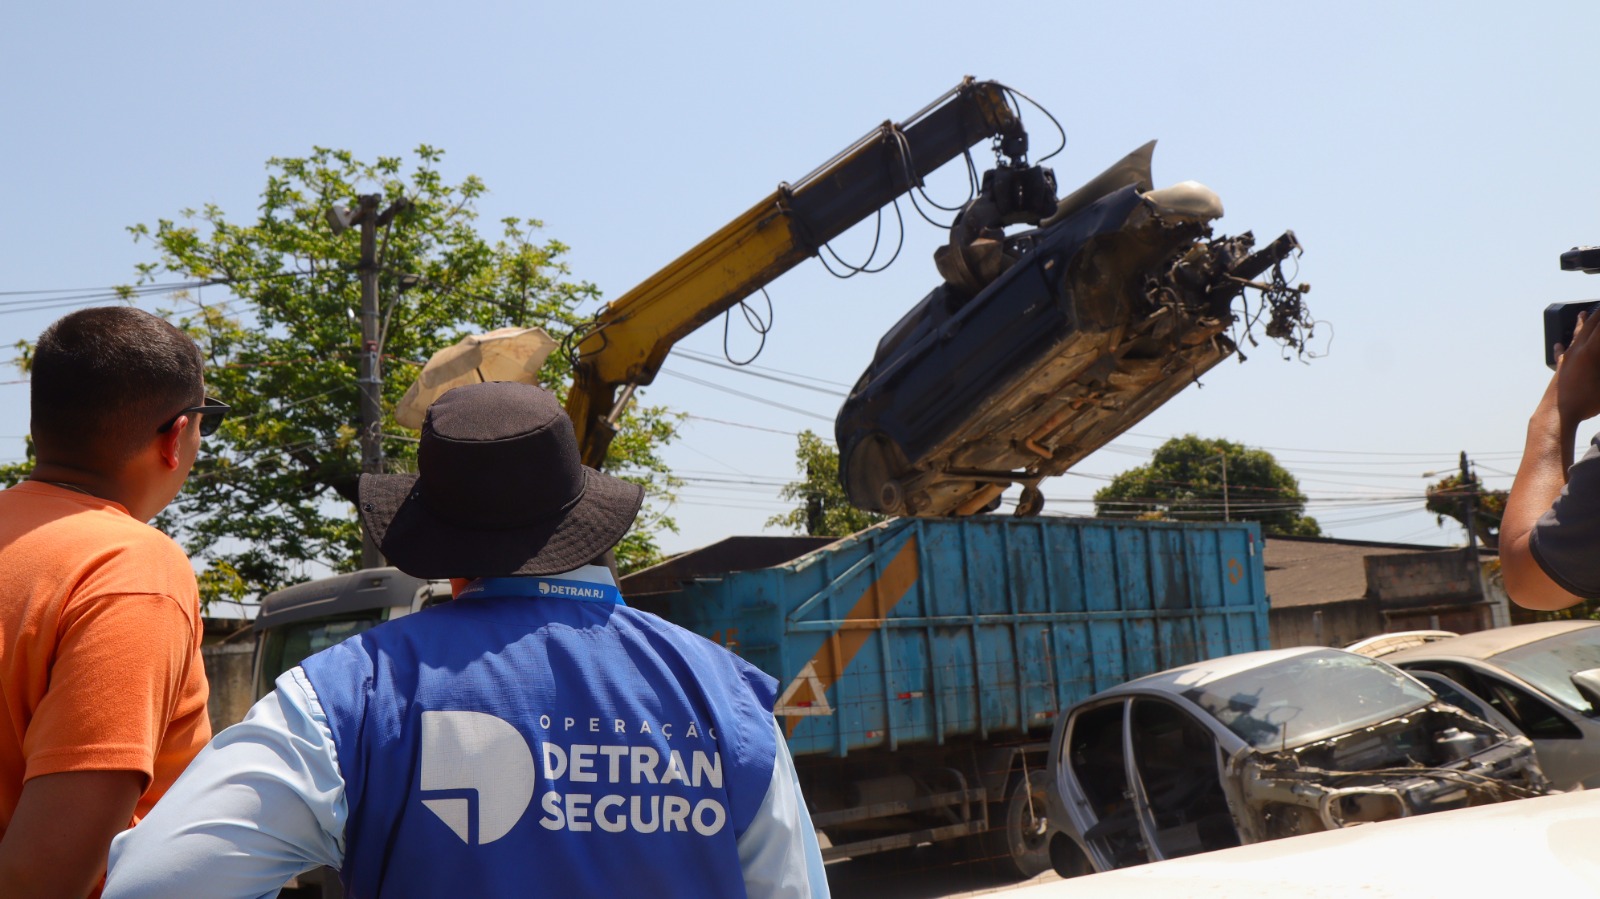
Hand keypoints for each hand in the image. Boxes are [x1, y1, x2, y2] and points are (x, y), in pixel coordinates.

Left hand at [1557, 311, 1599, 427]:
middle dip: (1598, 313)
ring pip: (1575, 335)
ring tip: (1580, 313)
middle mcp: (1578, 350)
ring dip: (1581, 323)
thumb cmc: (1586, 402)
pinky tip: (1558, 345)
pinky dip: (1563, 345)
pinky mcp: (1559, 368)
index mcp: (1592, 351)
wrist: (1556, 414)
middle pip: (1590, 325)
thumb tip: (1598, 361)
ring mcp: (1567, 358)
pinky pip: (1562, 352)